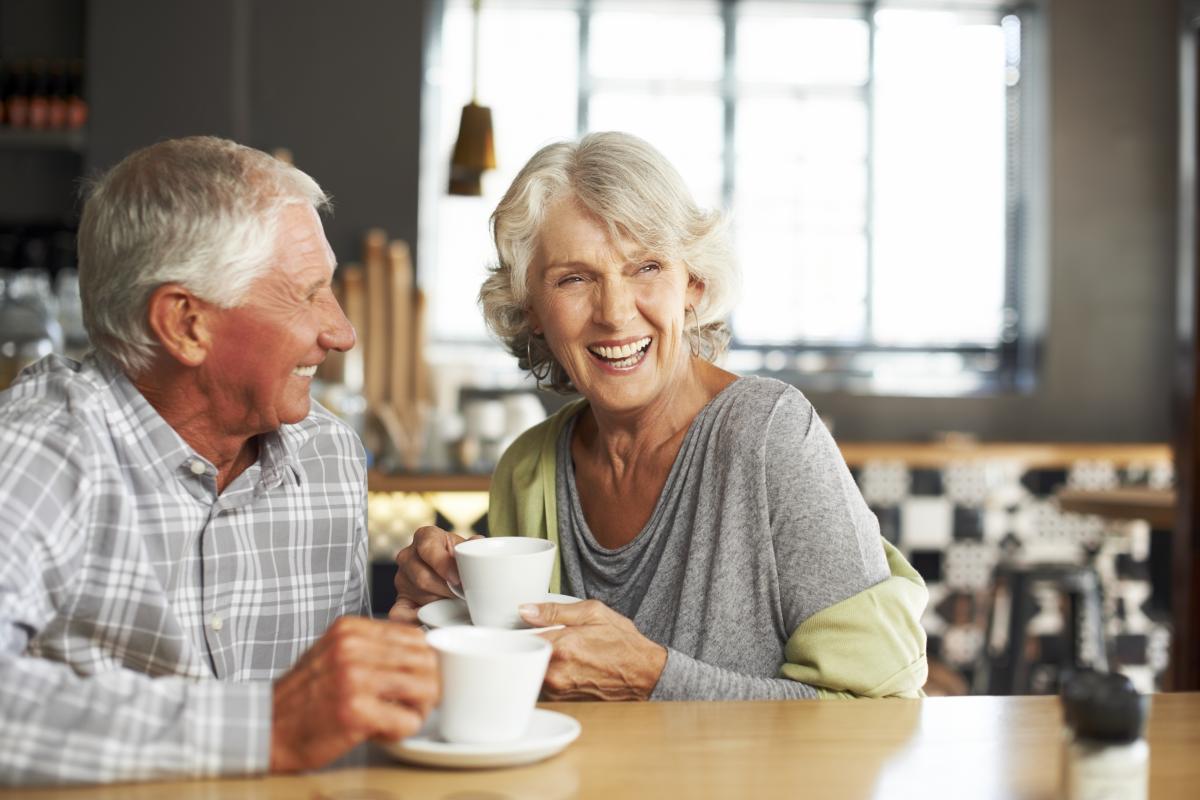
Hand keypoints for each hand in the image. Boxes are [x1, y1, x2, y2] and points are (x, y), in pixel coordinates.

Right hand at [269, 616, 438, 772]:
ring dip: (419, 709)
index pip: (415, 636)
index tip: (417, 680)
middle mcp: (352, 647)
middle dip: (429, 686)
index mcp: (350, 629)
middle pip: (426, 660)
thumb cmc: (305, 696)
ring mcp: (353, 678)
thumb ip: (373, 647)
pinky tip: (381, 731)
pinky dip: (402, 731)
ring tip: (397, 717)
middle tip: (413, 704)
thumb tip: (422, 651)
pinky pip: (408, 721)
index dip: (424, 662)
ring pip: (426, 687)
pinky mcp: (355, 711)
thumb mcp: (335, 654)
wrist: (266, 728)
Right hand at [388, 526, 474, 623]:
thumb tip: (477, 542)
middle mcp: (408, 555)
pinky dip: (416, 619)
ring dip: (440, 602)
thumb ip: (472, 545)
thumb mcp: (466, 547)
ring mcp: (402, 578)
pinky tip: (432, 618)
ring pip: (419, 595)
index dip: (442, 564)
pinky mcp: (400, 599)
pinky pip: (401, 613)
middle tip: (462, 595)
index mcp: (425, 536)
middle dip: (446, 590)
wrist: (451, 569)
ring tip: (455, 602)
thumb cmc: (458, 557)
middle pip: (423, 577)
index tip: (457, 578)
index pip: (428, 548)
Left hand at [519, 600, 666, 701]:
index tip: (520, 628)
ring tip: (556, 651)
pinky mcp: (563, 701)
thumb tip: (525, 610)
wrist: (645, 675)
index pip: (521, 639)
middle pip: (522, 657)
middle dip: (526, 646)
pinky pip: (543, 684)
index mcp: (562, 646)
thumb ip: (555, 611)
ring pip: (531, 671)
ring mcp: (559, 690)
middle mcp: (557, 672)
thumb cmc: (623, 643)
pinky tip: (564, 666)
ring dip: (536, 661)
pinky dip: (547, 674)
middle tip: (538, 637)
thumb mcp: (593, 613)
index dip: (518, 631)